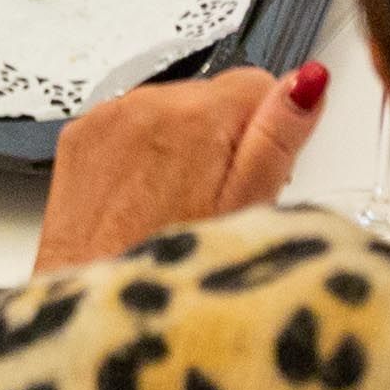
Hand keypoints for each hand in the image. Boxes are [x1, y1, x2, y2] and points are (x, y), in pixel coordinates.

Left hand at [34, 63, 325, 270]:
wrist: (101, 308)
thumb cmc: (179, 269)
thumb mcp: (249, 207)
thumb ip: (279, 134)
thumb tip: (308, 81)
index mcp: (197, 116)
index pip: (259, 84)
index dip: (264, 135)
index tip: (252, 175)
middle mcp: (147, 104)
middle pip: (211, 98)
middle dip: (221, 140)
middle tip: (214, 201)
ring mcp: (108, 118)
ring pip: (170, 111)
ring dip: (180, 146)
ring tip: (176, 206)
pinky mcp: (80, 136)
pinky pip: (129, 124)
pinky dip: (141, 153)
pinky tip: (144, 200)